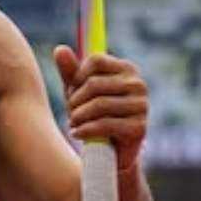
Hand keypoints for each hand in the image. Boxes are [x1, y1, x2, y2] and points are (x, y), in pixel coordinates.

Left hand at [53, 47, 148, 171]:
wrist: (110, 151)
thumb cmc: (94, 115)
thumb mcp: (79, 92)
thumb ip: (71, 72)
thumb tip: (60, 49)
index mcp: (127, 69)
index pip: (95, 61)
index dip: (77, 76)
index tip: (72, 92)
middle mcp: (138, 84)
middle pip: (94, 83)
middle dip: (75, 100)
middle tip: (71, 113)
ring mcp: (141, 106)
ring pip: (98, 104)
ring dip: (78, 116)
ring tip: (73, 123)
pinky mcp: (139, 128)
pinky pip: (105, 124)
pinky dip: (85, 130)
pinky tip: (77, 133)